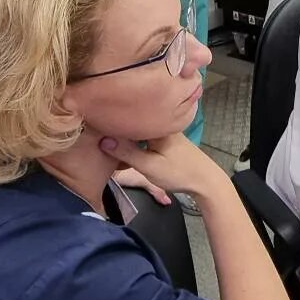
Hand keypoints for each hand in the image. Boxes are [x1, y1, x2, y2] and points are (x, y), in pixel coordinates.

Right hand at [100, 132, 229, 201]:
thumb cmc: (179, 172)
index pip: (130, 117)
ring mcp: (163, 132)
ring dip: (123, 141)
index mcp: (157, 124)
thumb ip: (126, 152)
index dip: (111, 122)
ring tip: (105, 149)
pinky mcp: (164, 141)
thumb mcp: (149, 165)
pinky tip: (122, 158)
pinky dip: (133, 146)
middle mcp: (160, 123)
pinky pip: (143, 140)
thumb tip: (103, 139)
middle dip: (115, 132)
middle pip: (132, 124)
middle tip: (95, 140)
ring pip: (137, 133)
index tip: (93, 129)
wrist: (205, 182)